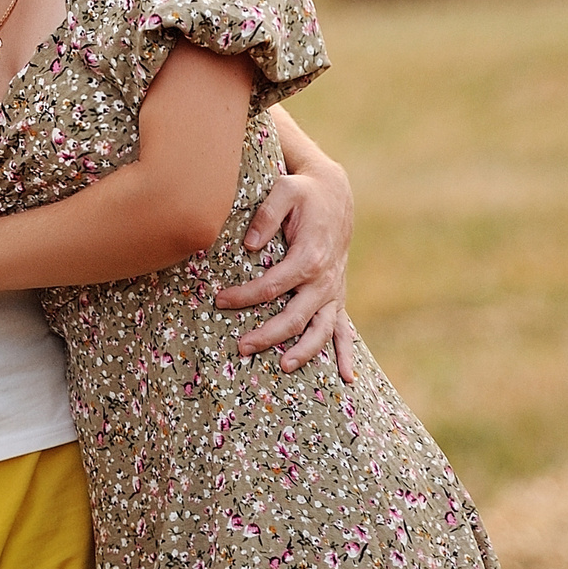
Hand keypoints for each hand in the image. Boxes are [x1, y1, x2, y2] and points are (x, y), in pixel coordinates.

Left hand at [217, 164, 358, 381]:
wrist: (334, 194)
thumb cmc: (304, 193)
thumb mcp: (285, 191)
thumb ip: (266, 215)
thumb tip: (250, 245)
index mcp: (309, 257)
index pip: (270, 287)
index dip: (243, 296)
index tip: (219, 300)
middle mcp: (324, 279)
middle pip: (295, 317)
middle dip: (268, 335)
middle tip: (241, 347)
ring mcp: (333, 290)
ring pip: (321, 329)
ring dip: (305, 352)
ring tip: (283, 367)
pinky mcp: (336, 294)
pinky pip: (343, 328)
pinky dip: (346, 352)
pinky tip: (348, 377)